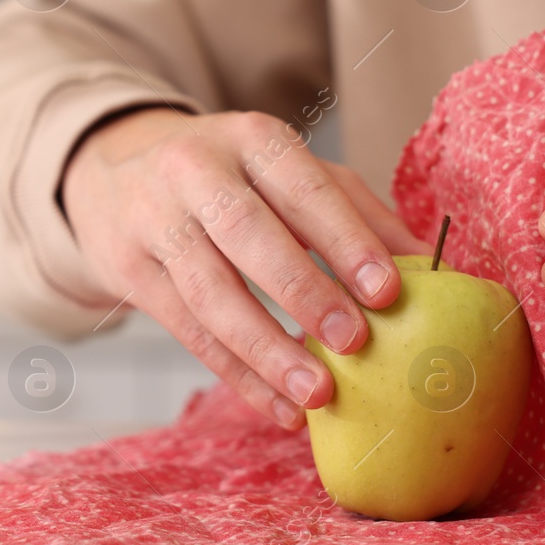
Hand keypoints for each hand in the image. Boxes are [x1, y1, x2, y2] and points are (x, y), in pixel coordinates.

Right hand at [61, 107, 429, 428]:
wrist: (112, 173)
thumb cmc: (229, 176)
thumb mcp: (288, 172)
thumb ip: (357, 211)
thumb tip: (431, 264)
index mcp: (251, 138)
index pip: (303, 187)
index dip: (346, 239)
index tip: (387, 291)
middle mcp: (195, 171)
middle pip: (247, 232)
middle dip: (303, 291)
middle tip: (355, 341)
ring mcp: (155, 221)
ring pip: (210, 292)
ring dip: (266, 349)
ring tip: (317, 393)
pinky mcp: (129, 271)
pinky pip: (189, 332)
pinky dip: (238, 375)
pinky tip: (280, 406)